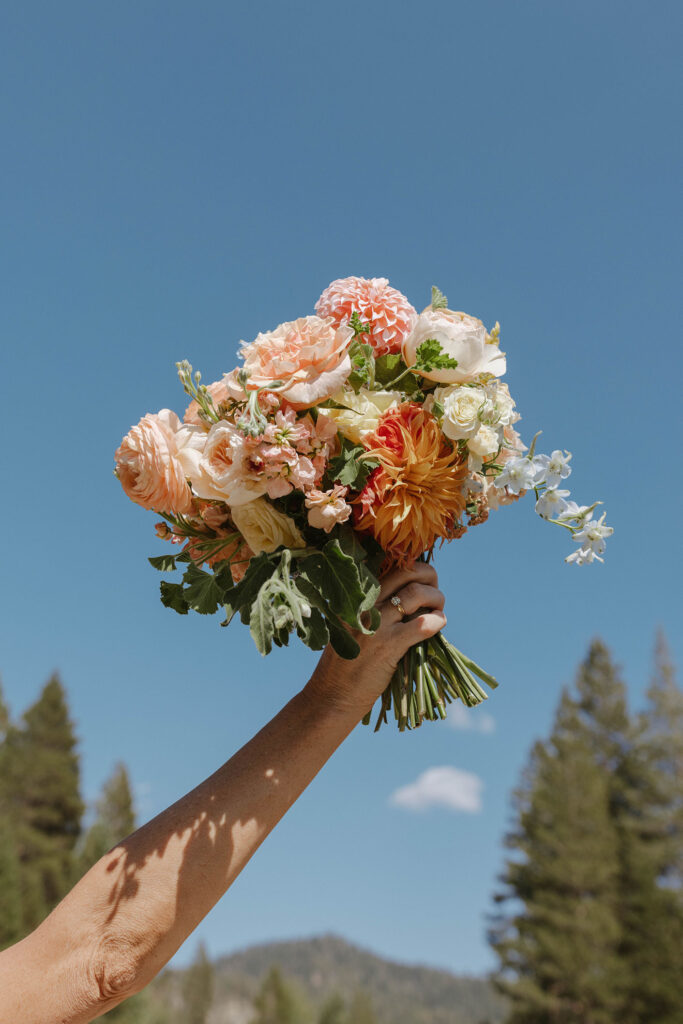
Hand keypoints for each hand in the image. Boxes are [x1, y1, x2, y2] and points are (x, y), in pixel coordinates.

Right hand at [305, 561, 445, 718]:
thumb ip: (371, 609)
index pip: (389, 568)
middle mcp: (364, 605)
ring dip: (436, 598)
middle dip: (429, 576)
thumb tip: (407, 596)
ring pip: (417, 595)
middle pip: (406, 573)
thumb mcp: (349, 627)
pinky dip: (436, 621)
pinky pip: (422, 624)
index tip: (422, 578)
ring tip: (439, 609)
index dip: (412, 567)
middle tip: (435, 590)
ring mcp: (376, 624)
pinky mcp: (389, 646)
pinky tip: (439, 624)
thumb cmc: (344, 663)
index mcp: (355, 597)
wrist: (332, 695)